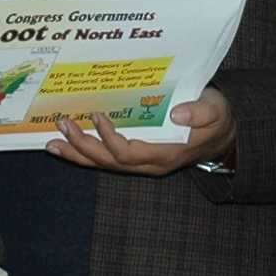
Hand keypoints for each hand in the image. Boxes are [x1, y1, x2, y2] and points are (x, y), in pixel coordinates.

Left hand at [45, 87, 236, 175]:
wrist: (223, 134)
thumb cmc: (218, 119)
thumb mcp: (216, 111)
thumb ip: (200, 113)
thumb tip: (178, 112)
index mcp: (166, 154)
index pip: (130, 153)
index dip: (110, 138)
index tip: (97, 116)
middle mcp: (149, 163)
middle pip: (109, 161)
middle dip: (83, 146)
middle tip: (63, 124)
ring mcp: (141, 163)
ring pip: (103, 164)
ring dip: (77, 153)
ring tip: (53, 142)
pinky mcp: (136, 156)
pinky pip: (106, 159)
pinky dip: (85, 153)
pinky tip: (66, 145)